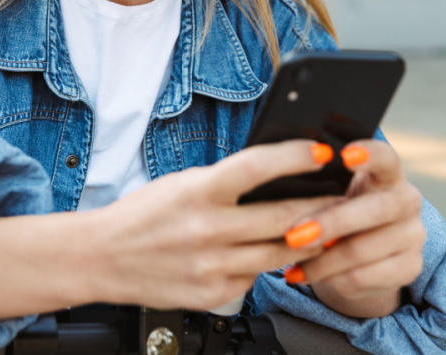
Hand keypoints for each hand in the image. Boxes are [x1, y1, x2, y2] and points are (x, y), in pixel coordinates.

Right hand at [84, 140, 342, 310]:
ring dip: (307, 239)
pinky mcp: (212, 294)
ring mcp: (211, 266)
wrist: (101, 257)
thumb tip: (276, 176)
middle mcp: (206, 230)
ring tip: (323, 227)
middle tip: (344, 197)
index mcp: (198, 192)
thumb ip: (226, 183)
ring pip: (279, 253)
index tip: (322, 152)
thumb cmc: (142, 215)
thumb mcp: (182, 185)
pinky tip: (271, 253)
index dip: (295, 157)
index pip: (257, 168)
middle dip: (321, 207)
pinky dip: (266, 264)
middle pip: (282, 217)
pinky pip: (254, 277)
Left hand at [280, 139, 424, 317]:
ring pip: (363, 250)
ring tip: (292, 264)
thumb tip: (283, 189)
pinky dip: (331, 279)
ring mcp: (414, 236)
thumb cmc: (339, 212)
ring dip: (322, 260)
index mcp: (389, 173)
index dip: (369, 154)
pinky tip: (307, 274)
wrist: (361, 256)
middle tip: (294, 235)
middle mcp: (408, 200)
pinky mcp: (410, 268)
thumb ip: (321, 189)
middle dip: (332, 223)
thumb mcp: (333, 194)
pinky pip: (364, 276)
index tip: (344, 154)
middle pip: (375, 209)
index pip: (386, 157)